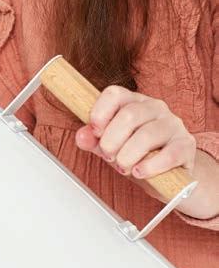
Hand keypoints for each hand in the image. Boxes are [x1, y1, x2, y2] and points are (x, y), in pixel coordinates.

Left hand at [75, 86, 195, 184]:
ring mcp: (172, 124)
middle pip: (128, 116)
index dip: (99, 113)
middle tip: (109, 156)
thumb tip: (81, 136)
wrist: (166, 173)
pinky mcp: (186, 145)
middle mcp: (154, 108)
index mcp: (132, 103)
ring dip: (127, 156)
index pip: (113, 94)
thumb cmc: (136, 154)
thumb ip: (93, 140)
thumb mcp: (110, 146)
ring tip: (124, 167)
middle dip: (111, 142)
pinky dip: (149, 167)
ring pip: (146, 135)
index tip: (95, 133)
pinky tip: (140, 172)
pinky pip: (169, 154)